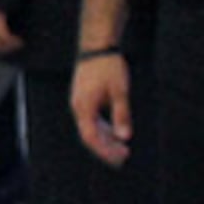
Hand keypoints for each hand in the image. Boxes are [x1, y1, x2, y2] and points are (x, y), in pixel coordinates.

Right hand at [72, 51, 131, 166]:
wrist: (98, 46)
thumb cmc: (109, 66)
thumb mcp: (120, 91)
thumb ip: (121, 115)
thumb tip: (124, 137)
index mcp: (84, 107)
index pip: (91, 138)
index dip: (105, 150)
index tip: (120, 157)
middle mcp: (78, 107)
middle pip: (90, 136)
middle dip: (106, 149)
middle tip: (123, 158)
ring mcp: (80, 103)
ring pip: (91, 128)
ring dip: (105, 139)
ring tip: (122, 148)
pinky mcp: (84, 98)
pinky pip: (92, 119)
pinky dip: (103, 128)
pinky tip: (115, 132)